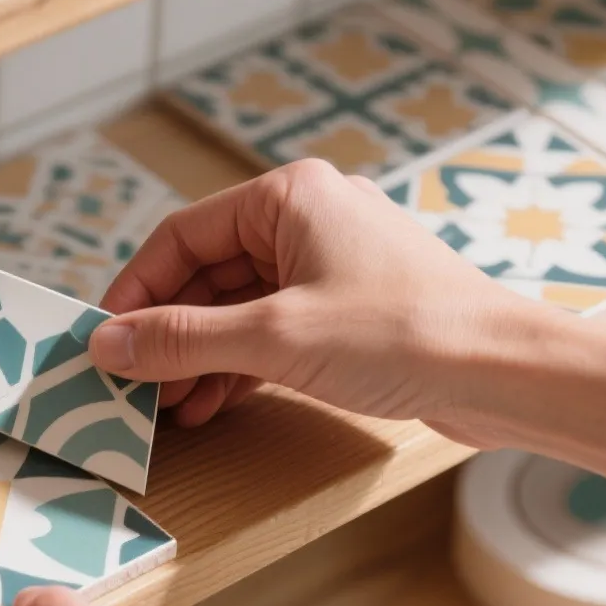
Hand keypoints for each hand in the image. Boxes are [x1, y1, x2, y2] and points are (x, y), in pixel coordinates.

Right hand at [88, 158, 557, 446]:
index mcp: (289, 197)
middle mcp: (308, 220)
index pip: (181, 237)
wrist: (502, 373)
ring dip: (199, 359)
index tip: (104, 342)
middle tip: (132, 386)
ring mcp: (330, 267)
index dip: (135, 292)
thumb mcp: (274, 337)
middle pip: (206, 274)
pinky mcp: (349, 312)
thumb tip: (109, 345)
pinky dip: (237, 368)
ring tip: (168, 409)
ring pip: (237, 309)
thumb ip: (183, 340)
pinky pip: (270, 332)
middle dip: (167, 334)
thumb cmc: (406, 333)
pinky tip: (211, 406)